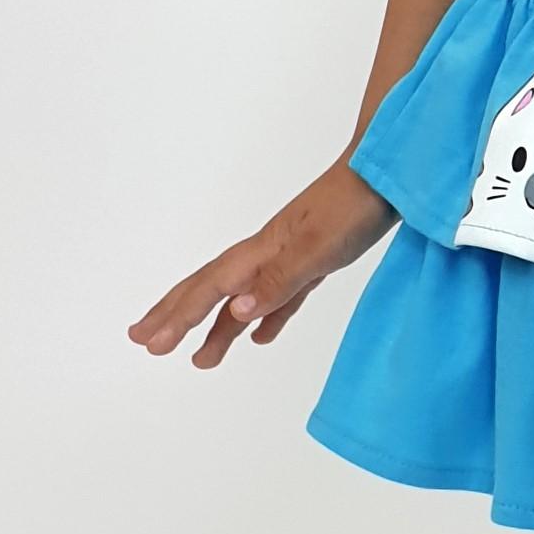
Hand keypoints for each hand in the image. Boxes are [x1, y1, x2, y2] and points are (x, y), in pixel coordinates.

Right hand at [128, 158, 398, 368]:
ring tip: (199, 360)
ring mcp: (291, 254)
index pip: (210, 288)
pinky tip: (258, 336)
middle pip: (211, 288)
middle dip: (175, 315)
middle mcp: (269, 251)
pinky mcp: (316, 258)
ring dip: (217, 328)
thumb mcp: (318, 247)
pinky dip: (264, 318)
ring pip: (243, 297)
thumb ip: (278, 281)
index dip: (178, 317)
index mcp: (263, 249)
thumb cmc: (355, 207)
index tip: (149, 344)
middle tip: (143, 341)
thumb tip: (235, 314)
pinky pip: (279, 296)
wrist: (391, 174)